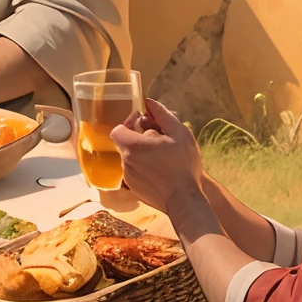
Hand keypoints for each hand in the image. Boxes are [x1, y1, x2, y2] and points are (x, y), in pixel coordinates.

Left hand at [110, 99, 204, 214]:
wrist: (184, 198)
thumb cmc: (183, 165)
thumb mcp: (179, 133)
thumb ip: (162, 115)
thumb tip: (149, 102)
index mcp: (132, 146)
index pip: (117, 130)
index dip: (128, 125)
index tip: (142, 125)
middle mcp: (125, 161)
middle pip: (125, 143)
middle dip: (138, 139)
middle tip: (158, 141)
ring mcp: (128, 176)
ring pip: (130, 158)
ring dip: (141, 154)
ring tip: (162, 157)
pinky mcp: (133, 188)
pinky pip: (134, 172)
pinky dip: (143, 168)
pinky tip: (160, 171)